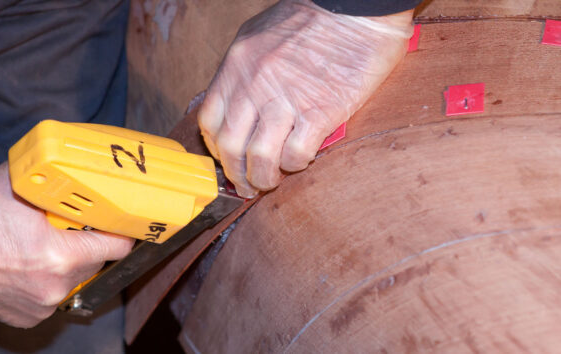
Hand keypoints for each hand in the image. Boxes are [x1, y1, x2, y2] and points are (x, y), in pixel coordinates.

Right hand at [0, 163, 133, 327]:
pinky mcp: (28, 316)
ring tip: (45, 244)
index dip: (120, 231)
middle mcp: (56, 286)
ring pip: (75, 280)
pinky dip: (49, 280)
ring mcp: (42, 304)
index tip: (120, 224)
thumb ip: (54, 177)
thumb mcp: (19, 184)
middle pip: (96, 263)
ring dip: (69, 263)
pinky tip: (31, 264)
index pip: (117, 247)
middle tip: (75, 226)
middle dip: (90, 243)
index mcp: (61, 256)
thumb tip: (73, 165)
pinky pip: (53, 295)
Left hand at [198, 0, 413, 196]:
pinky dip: (296, 165)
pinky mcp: (320, 110)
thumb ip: (243, 72)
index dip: (217, 150)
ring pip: (260, 158)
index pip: (210, 122)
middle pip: (230, 147)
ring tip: (274, 180)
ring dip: (265, 178)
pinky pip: (296, 154)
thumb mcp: (258, 37)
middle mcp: (254, 84)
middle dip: (237, 175)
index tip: (229, 162)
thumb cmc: (310, 19)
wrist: (355, 6)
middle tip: (249, 185)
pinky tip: (302, 159)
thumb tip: (238, 107)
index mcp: (236, 66)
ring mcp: (286, 98)